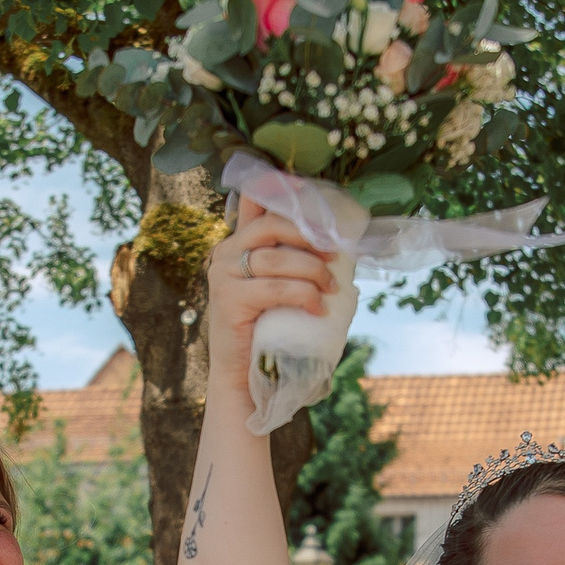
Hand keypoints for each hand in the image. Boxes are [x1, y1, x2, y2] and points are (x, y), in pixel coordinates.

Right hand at [204, 198, 332, 390]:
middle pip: (272, 224)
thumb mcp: (281, 288)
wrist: (244, 377)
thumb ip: (294, 263)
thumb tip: (341, 248)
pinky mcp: (228, 300)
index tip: (306, 188)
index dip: (278, 187)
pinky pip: (275, 288)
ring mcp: (222, 275)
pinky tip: (318, 307)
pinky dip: (303, 295)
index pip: (253, 200)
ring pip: (277, 257)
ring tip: (332, 288)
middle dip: (310, 234)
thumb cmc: (268, 331)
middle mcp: (225, 253)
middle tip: (336, 253)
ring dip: (313, 270)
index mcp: (237, 243)